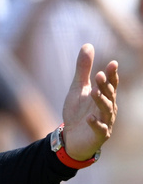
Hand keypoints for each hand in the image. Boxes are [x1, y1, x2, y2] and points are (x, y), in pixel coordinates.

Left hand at [61, 43, 117, 160]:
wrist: (71, 138)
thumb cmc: (78, 112)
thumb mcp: (78, 89)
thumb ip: (83, 70)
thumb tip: (87, 45)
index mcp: (105, 96)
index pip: (111, 83)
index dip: (112, 74)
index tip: (112, 64)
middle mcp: (108, 108)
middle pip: (109, 95)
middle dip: (105, 85)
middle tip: (99, 75)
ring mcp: (105, 122)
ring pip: (106, 110)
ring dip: (101, 101)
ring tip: (93, 93)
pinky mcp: (99, 135)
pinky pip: (99, 129)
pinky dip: (95, 123)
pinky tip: (89, 117)